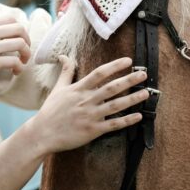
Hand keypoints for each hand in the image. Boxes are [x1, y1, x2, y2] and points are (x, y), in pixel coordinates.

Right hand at [0, 17, 30, 87]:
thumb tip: (1, 36)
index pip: (11, 19)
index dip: (20, 30)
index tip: (19, 40)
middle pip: (20, 29)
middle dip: (27, 40)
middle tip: (24, 52)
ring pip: (21, 44)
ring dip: (26, 54)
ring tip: (22, 63)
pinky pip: (14, 62)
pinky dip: (19, 67)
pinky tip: (15, 72)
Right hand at [25, 56, 147, 154]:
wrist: (43, 133)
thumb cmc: (50, 111)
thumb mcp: (58, 88)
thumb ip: (65, 72)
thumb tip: (63, 55)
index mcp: (78, 89)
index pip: (99, 73)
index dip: (114, 66)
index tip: (128, 61)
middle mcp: (86, 101)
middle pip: (111, 88)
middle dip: (129, 80)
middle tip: (143, 74)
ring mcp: (91, 116)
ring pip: (115, 106)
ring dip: (132, 99)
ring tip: (146, 93)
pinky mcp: (93, 130)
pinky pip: (113, 125)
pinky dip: (127, 121)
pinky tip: (138, 116)